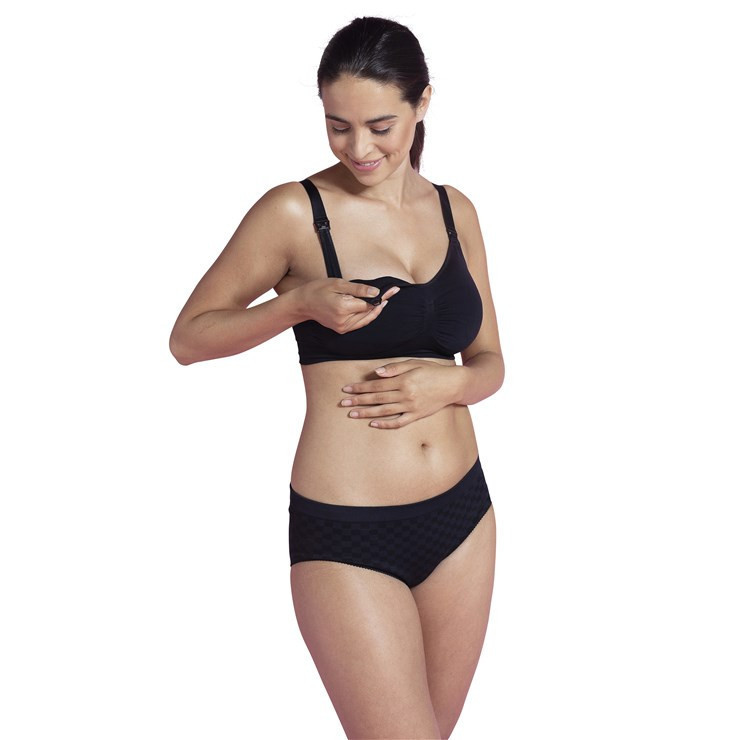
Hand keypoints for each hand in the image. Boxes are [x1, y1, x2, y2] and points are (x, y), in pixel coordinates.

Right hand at [298, 279, 399, 331]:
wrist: (303, 304)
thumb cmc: (319, 290)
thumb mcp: (338, 284)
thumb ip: (358, 289)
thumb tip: (376, 293)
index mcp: (343, 308)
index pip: (369, 304)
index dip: (381, 296)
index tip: (393, 290)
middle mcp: (344, 321)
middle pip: (369, 313)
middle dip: (382, 303)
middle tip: (393, 292)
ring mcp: (343, 327)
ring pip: (366, 320)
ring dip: (377, 310)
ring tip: (386, 299)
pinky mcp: (342, 330)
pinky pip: (360, 324)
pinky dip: (368, 316)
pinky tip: (374, 308)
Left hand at [339, 360, 461, 428]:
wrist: (453, 384)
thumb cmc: (432, 371)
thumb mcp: (414, 363)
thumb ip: (394, 369)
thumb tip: (376, 374)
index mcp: (403, 380)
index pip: (376, 386)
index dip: (360, 388)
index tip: (347, 389)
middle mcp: (405, 395)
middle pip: (377, 399)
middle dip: (358, 400)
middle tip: (342, 403)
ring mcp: (411, 407)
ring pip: (384, 411)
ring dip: (366, 413)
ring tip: (352, 414)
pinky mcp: (416, 416)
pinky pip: (398, 422)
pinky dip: (385, 424)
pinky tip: (373, 424)